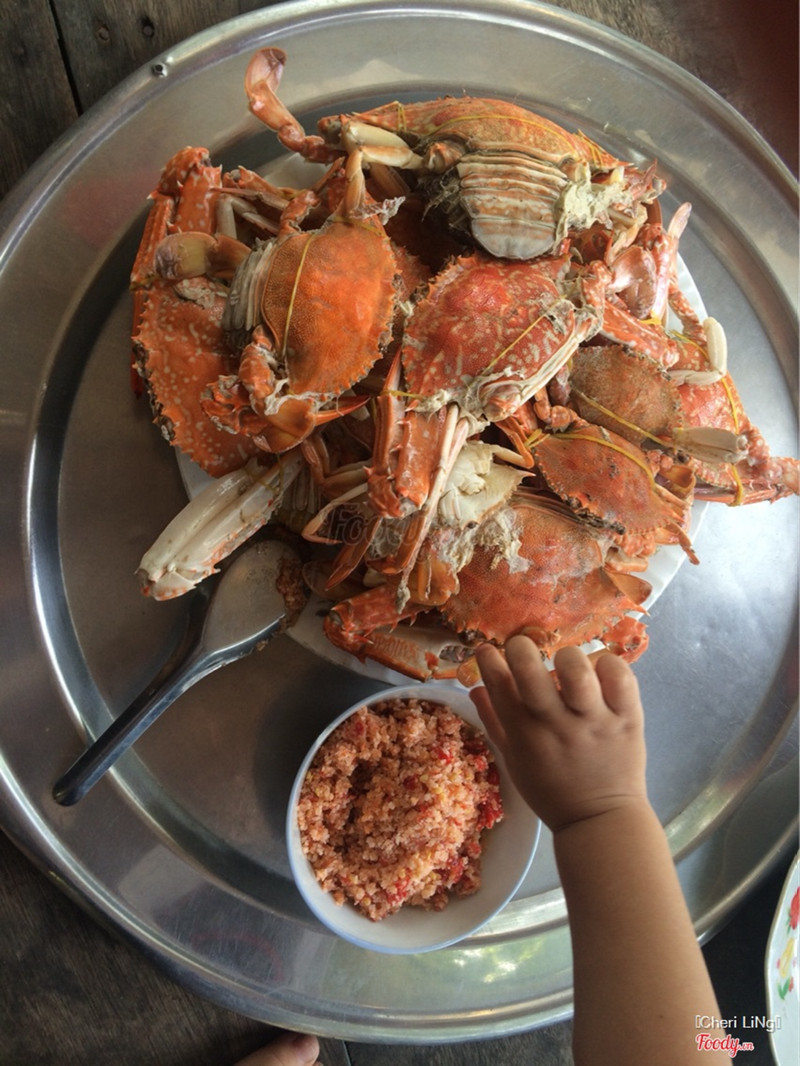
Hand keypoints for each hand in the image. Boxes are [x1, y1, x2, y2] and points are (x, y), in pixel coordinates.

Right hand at [470, 635, 647, 832]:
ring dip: (568, 658)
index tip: (488, 650)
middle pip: (531, 671)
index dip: (488, 660)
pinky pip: (620, 678)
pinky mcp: (627, 719)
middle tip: (525, 649)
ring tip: (568, 665)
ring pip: (578, 671)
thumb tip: (475, 687)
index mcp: (525, 735)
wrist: (600, 820)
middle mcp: (556, 724)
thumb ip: (494, 722)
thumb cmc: (551, 791)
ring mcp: (594, 721)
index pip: (499, 685)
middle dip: (520, 648)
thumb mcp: (514, 761)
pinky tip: (600, 672)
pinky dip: (608, 665)